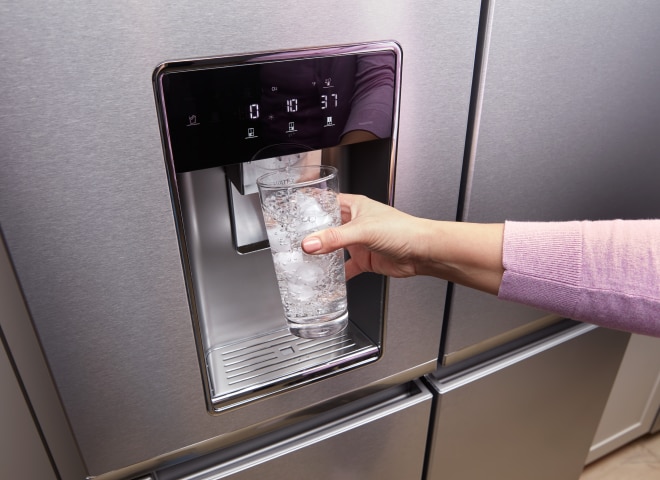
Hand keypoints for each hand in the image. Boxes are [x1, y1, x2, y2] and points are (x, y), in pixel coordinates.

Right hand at [301, 194, 432, 279]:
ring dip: (322, 254)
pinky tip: (326, 280)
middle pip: (327, 226)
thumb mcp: (363, 230)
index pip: (326, 202)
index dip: (309, 206)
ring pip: (334, 247)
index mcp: (354, 206)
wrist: (423, 252)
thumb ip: (335, 238)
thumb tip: (310, 243)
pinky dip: (336, 275)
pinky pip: (345, 268)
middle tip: (292, 239)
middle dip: (311, 233)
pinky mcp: (365, 259)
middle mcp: (355, 222)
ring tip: (303, 259)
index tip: (291, 212)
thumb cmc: (403, 230)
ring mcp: (359, 242)